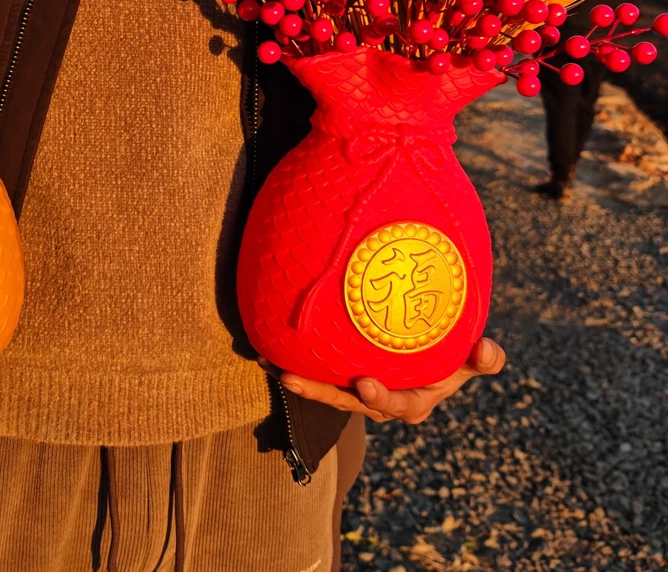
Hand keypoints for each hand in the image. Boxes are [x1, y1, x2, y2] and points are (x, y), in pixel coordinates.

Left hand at [266, 337, 505, 423]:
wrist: (421, 354)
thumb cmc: (449, 357)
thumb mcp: (468, 361)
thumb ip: (482, 360)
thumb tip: (487, 349)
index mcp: (412, 402)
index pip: (396, 405)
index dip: (380, 398)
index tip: (365, 384)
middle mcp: (380, 402)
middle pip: (348, 402)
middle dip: (321, 393)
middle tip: (295, 379)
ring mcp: (357, 393)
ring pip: (327, 391)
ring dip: (301, 382)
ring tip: (274, 368)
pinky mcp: (341, 380)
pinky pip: (318, 376)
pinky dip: (295, 366)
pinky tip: (267, 355)